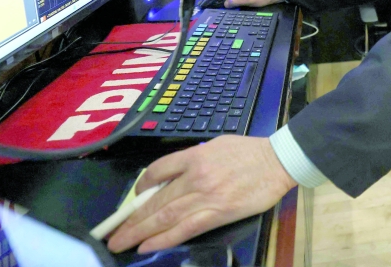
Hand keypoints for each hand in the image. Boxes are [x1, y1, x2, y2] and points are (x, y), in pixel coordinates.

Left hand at [107, 136, 295, 253]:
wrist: (279, 161)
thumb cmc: (250, 152)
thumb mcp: (217, 145)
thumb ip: (194, 160)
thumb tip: (173, 177)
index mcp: (195, 156)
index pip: (158, 170)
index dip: (141, 186)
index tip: (134, 198)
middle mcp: (196, 176)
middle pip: (156, 200)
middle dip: (131, 219)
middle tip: (112, 234)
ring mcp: (206, 196)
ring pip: (166, 217)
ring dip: (139, 232)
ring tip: (121, 243)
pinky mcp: (219, 213)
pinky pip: (186, 228)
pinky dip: (164, 238)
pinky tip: (148, 245)